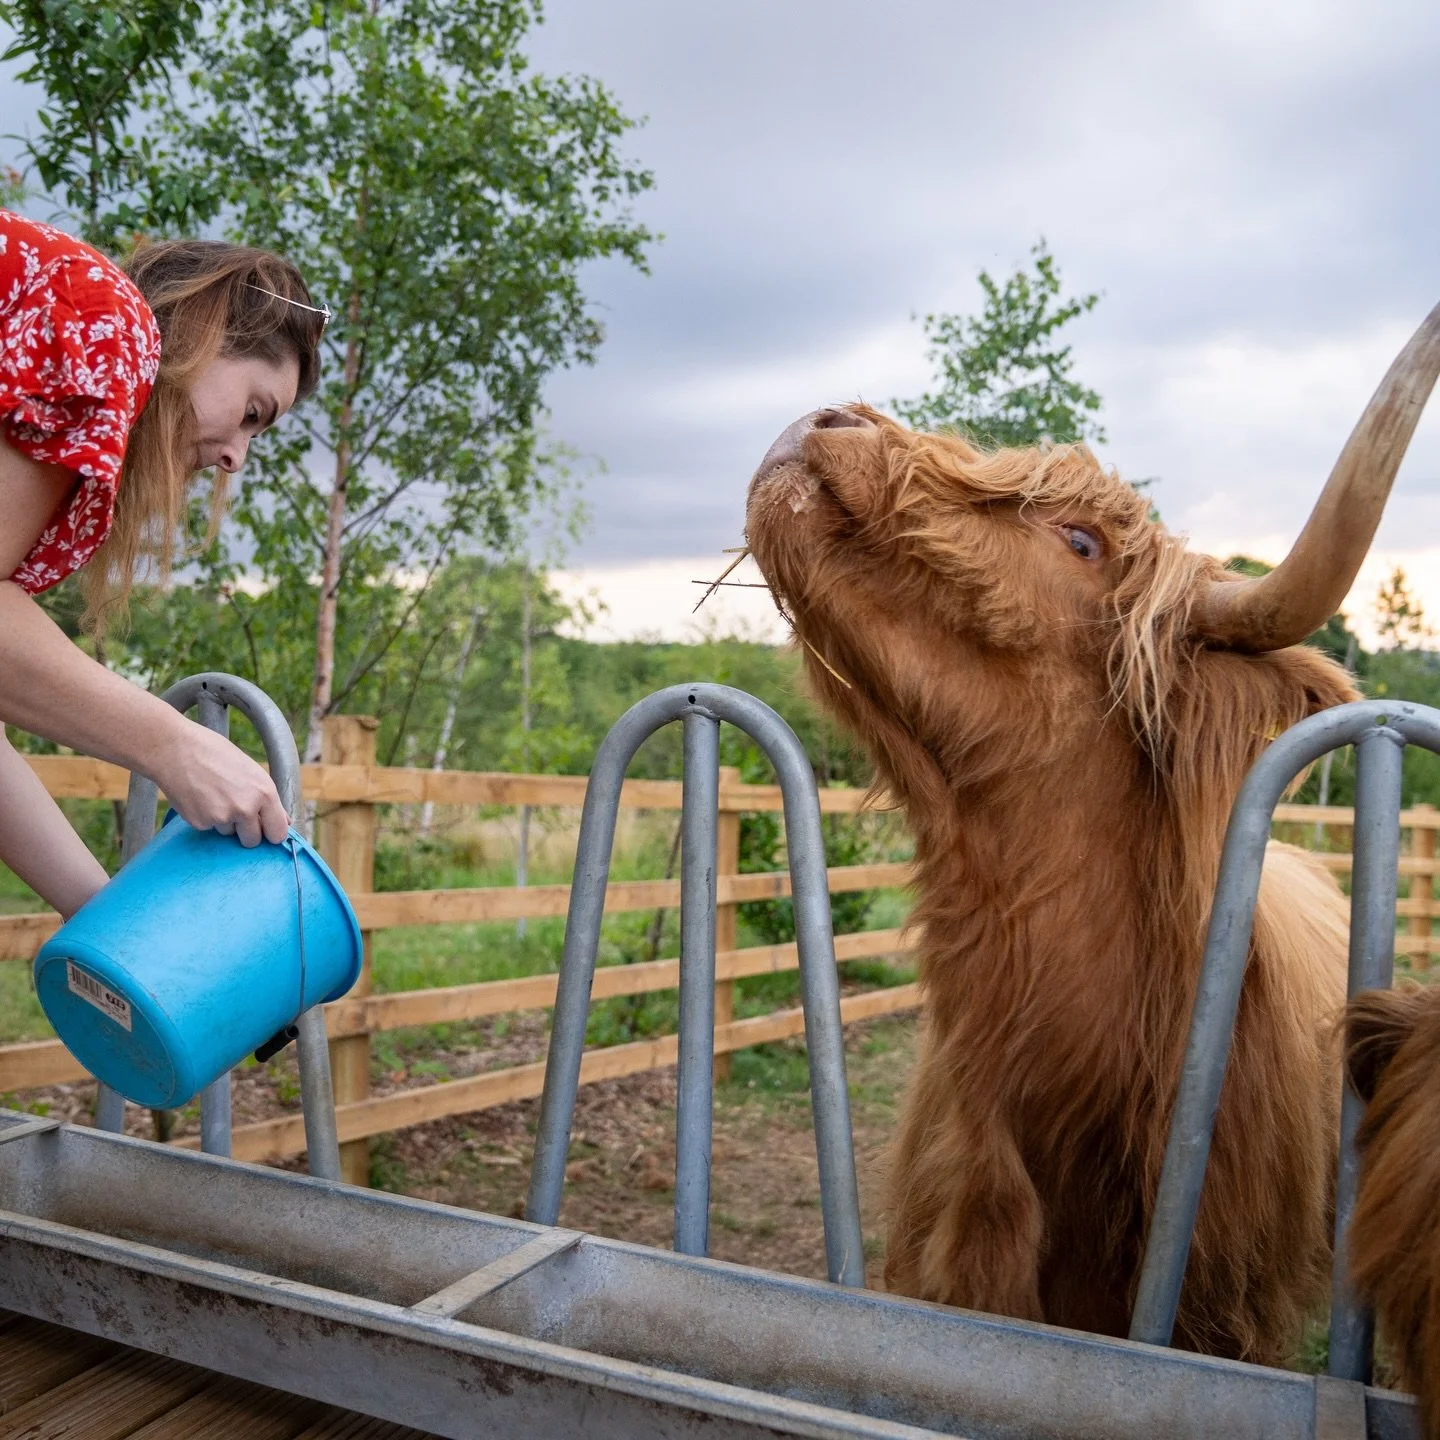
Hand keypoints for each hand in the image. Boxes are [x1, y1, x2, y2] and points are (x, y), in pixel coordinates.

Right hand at [155, 721, 290, 846]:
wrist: (174, 748)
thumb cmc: (214, 753)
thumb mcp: (250, 770)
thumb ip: (266, 798)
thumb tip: (284, 820)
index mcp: (264, 793)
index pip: (278, 833)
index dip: (271, 832)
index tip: (266, 830)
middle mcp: (246, 809)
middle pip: (252, 841)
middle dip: (246, 832)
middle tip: (235, 811)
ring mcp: (222, 818)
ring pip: (229, 833)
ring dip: (224, 821)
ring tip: (212, 793)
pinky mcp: (200, 823)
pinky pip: (209, 827)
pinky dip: (205, 817)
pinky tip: (198, 796)